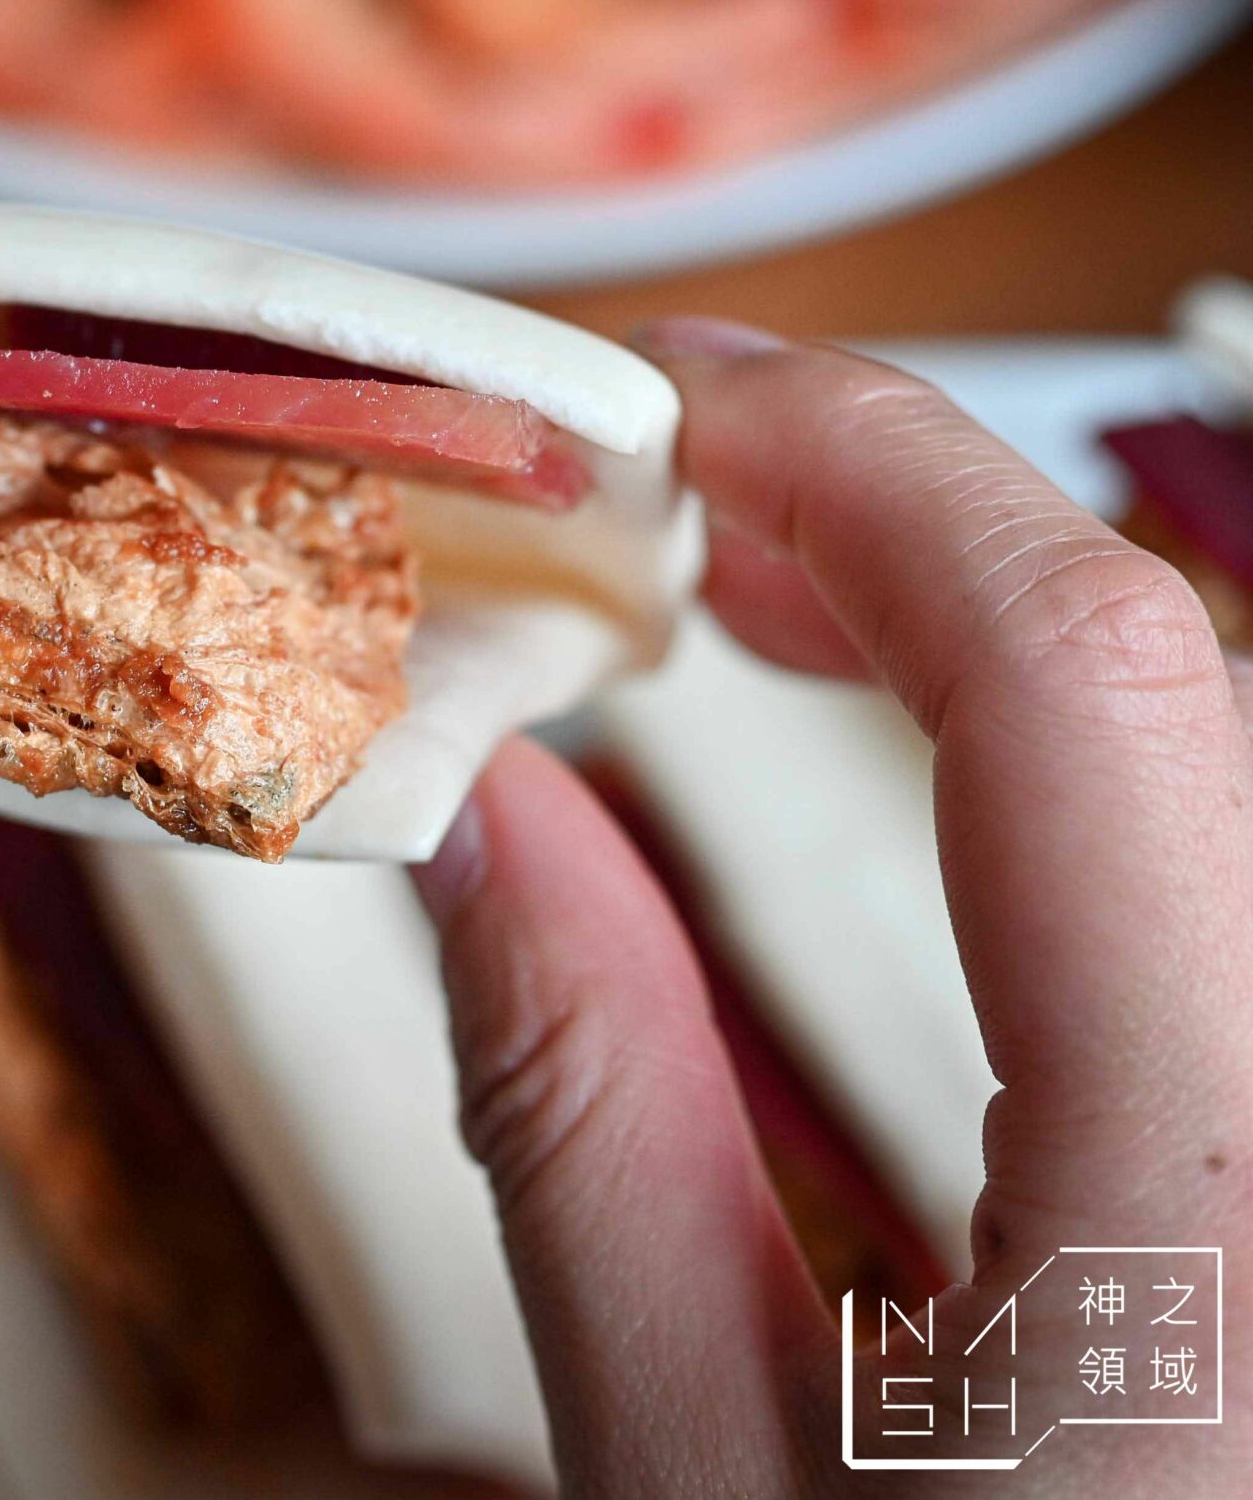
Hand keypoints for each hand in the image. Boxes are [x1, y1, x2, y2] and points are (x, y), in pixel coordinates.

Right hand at [411, 320, 1252, 1495]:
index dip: (867, 472)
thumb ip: (591, 1128)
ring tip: (778, 604)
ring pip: (1235, 783)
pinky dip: (1087, 796)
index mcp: (1212, 1255)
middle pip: (1202, 691)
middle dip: (925, 534)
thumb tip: (486, 823)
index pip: (1087, 691)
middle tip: (678, 499)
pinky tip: (943, 789)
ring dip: (1009, 652)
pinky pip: (1237, 910)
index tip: (661, 408)